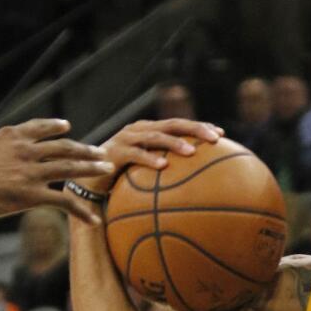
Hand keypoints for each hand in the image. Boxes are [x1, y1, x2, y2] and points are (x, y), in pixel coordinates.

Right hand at [0, 109, 115, 224]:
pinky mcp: (31, 195)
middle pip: (64, 147)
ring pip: (70, 168)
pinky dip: (81, 210)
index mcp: (10, 135)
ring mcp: (31, 172)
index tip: (67, 128)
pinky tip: (93, 219)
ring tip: (106, 170)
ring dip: (91, 169)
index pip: (40, 127)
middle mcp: (26, 150)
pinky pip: (64, 202)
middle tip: (101, 152)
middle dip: (85, 149)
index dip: (55, 127)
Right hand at [75, 119, 224, 195]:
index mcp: (150, 131)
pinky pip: (135, 154)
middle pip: (172, 124)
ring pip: (155, 136)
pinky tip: (164, 166)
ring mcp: (126, 139)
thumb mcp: (148, 174)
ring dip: (175, 143)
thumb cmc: (122, 180)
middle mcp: (140, 130)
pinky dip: (149, 158)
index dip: (200, 127)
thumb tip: (200, 187)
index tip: (222, 134)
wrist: (88, 183)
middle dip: (195, 129)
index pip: (180, 125)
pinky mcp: (114, 152)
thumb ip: (168, 172)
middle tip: (215, 138)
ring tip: (192, 152)